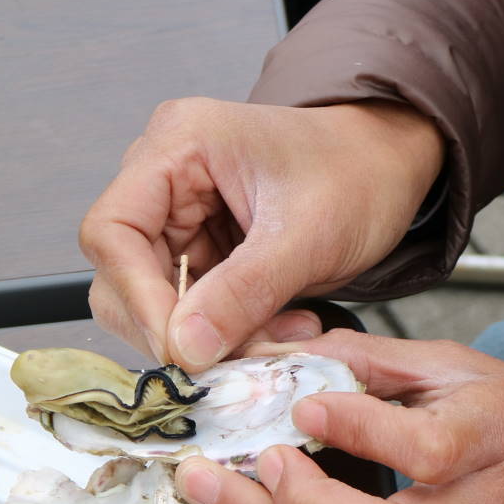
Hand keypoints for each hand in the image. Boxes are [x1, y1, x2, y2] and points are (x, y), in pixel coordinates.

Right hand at [79, 97, 443, 370]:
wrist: (390, 166)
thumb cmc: (359, 173)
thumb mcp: (308, 236)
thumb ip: (243, 292)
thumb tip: (184, 348)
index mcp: (178, 145)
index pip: (113, 232)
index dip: (138, 297)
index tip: (181, 349)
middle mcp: (165, 177)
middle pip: (123, 272)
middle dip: (176, 326)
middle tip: (233, 357)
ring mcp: (182, 215)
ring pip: (158, 300)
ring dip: (210, 337)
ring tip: (278, 337)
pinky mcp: (205, 249)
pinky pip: (195, 308)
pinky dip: (231, 332)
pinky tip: (279, 328)